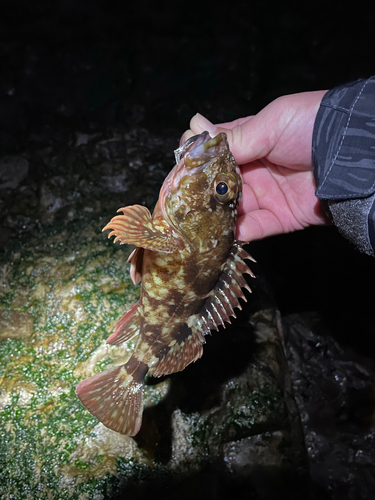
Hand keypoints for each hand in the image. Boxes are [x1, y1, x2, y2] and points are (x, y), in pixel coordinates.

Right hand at [183, 91, 329, 241]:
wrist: (349, 154)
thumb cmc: (311, 126)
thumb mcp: (270, 123)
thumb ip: (234, 138)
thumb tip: (194, 133)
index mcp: (251, 142)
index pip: (215, 152)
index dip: (196, 159)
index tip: (179, 166)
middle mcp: (254, 170)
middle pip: (218, 184)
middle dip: (199, 192)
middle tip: (178, 199)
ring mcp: (266, 196)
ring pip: (231, 209)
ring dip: (214, 214)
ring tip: (193, 220)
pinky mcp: (280, 218)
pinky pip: (254, 228)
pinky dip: (238, 232)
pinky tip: (221, 231)